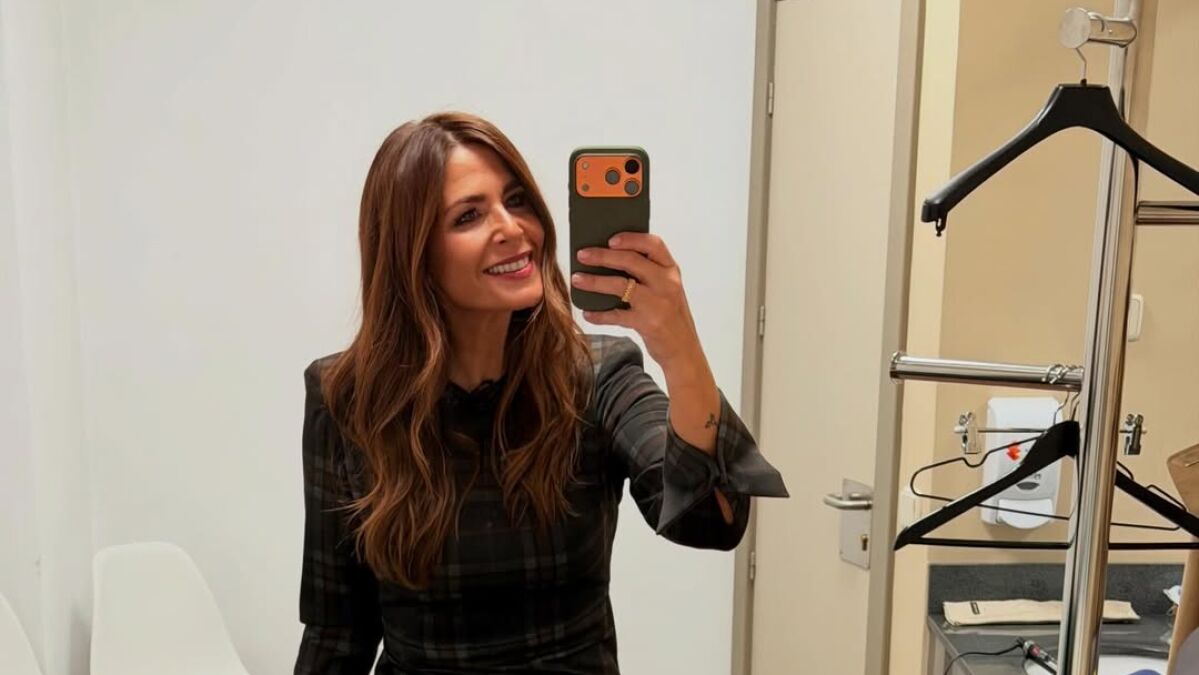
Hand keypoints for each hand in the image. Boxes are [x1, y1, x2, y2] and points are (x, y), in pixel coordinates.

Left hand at [571, 233, 701, 368]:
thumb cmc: (670, 314)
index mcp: (671, 270)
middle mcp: (667, 283)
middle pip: (631, 261)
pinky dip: (600, 314)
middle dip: (603, 256)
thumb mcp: (666, 288)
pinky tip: (588, 313)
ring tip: (577, 279)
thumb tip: (609, 257)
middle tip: (582, 255)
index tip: (610, 239)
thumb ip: (648, 272)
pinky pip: (617, 315)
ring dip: (595, 282)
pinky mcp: (647, 323)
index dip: (631, 238)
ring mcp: (657, 303)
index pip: (653, 244)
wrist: (683, 348)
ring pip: (620, 285)